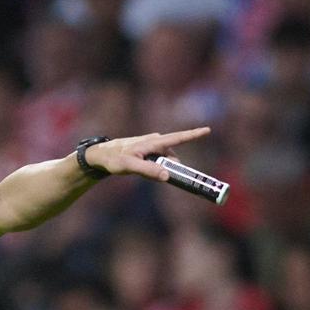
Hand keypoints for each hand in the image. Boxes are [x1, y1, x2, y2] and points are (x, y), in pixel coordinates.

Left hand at [84, 127, 212, 181]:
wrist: (101, 155)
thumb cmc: (114, 159)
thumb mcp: (130, 166)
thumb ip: (148, 171)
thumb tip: (167, 175)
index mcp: (153, 142)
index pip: (177, 137)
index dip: (193, 134)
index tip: (208, 130)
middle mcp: (154, 142)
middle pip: (173, 156)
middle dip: (174, 168)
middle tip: (171, 180)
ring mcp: (151, 147)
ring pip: (165, 160)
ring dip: (163, 169)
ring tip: (142, 172)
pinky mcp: (147, 153)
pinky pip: (158, 162)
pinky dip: (157, 168)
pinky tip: (143, 170)